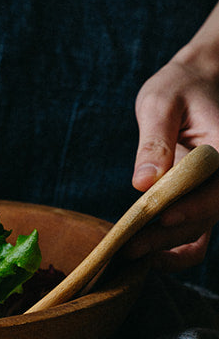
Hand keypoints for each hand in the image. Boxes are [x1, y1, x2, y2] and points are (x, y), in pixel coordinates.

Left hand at [125, 54, 218, 269]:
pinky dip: (175, 248)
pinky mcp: (200, 199)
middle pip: (205, 216)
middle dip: (167, 235)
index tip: (159, 218)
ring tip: (128, 254)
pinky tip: (145, 254)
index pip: (216, 189)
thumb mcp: (160, 104)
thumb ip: (155, 141)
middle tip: (129, 246)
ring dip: (167, 247)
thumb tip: (143, 182)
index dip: (191, 207)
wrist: (192, 84)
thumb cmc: (177, 88)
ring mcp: (214, 192)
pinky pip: (196, 233)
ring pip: (199, 231)